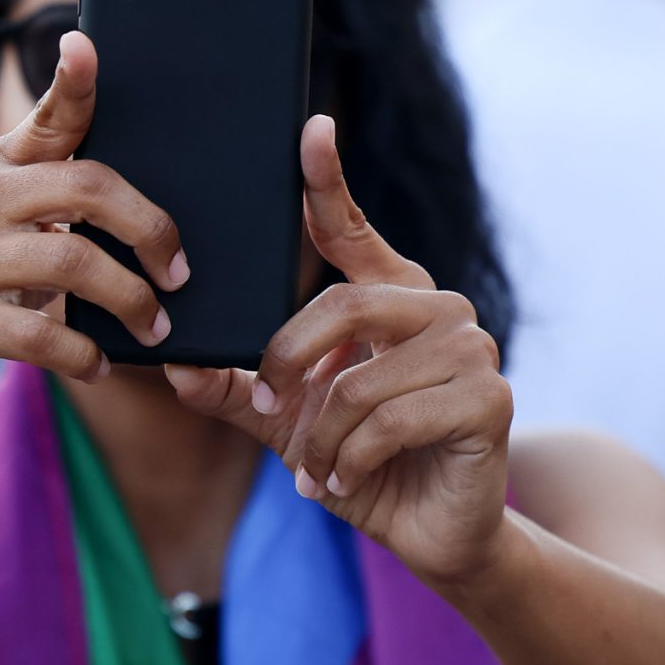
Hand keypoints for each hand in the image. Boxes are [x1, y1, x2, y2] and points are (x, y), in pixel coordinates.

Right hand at [0, 31, 187, 412]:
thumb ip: (50, 200)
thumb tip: (147, 217)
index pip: (48, 116)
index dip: (72, 80)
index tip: (86, 45)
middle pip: (88, 187)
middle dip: (151, 230)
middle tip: (177, 272)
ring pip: (74, 261)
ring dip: (131, 301)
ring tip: (153, 327)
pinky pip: (40, 333)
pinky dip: (82, 353)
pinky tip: (97, 363)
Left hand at [166, 117, 511, 589]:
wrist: (432, 535)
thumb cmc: (363, 466)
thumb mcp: (288, 425)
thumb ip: (237, 390)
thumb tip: (174, 365)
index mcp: (389, 296)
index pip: (350, 228)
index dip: (328, 180)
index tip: (312, 128)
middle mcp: (437, 307)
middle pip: (341, 304)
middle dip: (289, 365)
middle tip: (271, 412)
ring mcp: (472, 348)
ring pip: (360, 379)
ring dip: (321, 438)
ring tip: (317, 472)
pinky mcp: (490, 398)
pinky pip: (391, 419)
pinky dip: (351, 461)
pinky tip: (347, 484)